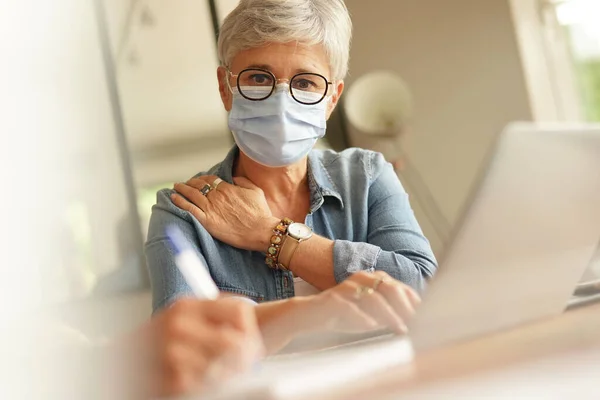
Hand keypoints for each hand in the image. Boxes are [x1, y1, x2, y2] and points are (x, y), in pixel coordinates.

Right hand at [123, 298, 263, 397]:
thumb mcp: (181, 319)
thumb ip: (213, 319)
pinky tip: (198, 383)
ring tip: (217, 374)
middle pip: (237, 343)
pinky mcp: (171, 381)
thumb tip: (253, 336)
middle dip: (247, 358)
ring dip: (228, 375)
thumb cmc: (156, 342)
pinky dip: (209, 388)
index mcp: (186, 306)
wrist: (117, 364)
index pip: (239, 312)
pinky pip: (209, 387)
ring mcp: (173, 353)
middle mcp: (180, 325)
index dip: (251, 330)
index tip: (252, 344)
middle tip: (247, 366)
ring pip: (227, 368)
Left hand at [171, 176, 278, 250]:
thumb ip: (243, 182)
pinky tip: (174, 198)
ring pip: (191, 194)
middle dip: (190, 182)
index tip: (199, 179)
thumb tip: (234, 179)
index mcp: (227, 188)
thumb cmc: (260, 213)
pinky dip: (180, 201)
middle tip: (185, 183)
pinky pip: (189, 208)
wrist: (260, 230)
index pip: (210, 179)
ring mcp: (210, 208)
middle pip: (198, 185)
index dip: (203, 178)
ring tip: (176, 187)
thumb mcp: (256, 191)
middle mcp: (216, 196)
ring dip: (182, 189)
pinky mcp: (206, 221)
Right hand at [304, 271, 420, 333]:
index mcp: (371, 278)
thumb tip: (414, 321)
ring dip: (389, 314)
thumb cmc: (342, 315)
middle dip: (405, 307)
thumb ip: (388, 313)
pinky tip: (372, 326)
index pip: (397, 286)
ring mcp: (346, 288)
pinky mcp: (332, 300)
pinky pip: (350, 307)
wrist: (309, 315)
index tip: (426, 314)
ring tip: (400, 328)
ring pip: (373, 297)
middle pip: (388, 288)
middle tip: (416, 322)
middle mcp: (360, 279)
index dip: (412, 300)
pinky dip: (363, 317)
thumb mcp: (369, 313)